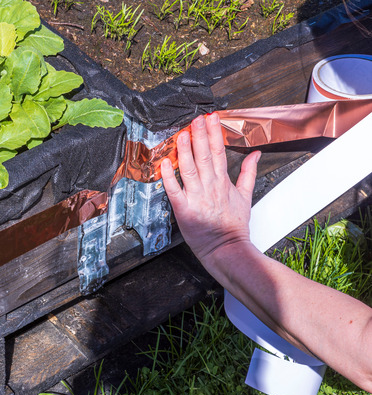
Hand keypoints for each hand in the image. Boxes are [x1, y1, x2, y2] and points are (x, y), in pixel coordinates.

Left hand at [161, 113, 260, 262]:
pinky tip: (165, 163)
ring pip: (189, 168)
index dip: (214, 133)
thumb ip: (248, 173)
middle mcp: (209, 186)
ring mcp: (196, 197)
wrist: (227, 249)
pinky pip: (174, 190)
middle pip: (204, 156)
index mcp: (223, 182)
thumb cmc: (233, 226)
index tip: (211, 118)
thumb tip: (255, 154)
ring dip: (185, 150)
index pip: (219, 151)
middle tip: (196, 119)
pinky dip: (169, 177)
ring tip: (182, 134)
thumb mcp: (245, 196)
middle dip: (200, 135)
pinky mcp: (184, 209)